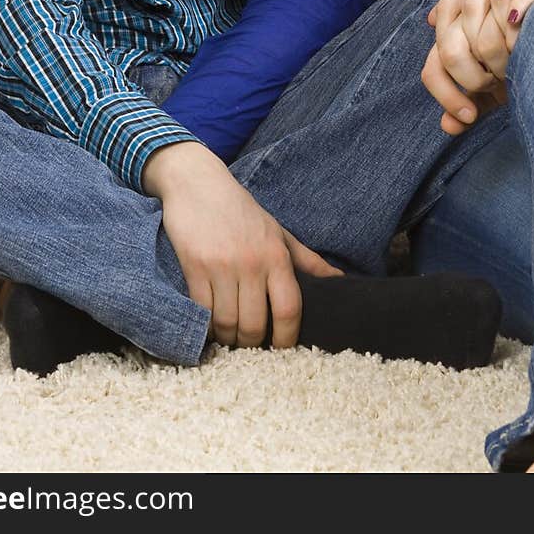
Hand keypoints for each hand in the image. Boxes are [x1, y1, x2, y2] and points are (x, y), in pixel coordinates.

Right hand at [143, 142, 341, 349]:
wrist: (198, 184)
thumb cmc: (242, 211)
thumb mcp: (279, 232)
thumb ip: (308, 260)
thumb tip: (339, 281)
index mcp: (277, 255)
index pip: (290, 308)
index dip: (288, 338)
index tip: (282, 349)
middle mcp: (252, 262)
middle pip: (255, 324)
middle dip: (253, 344)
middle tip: (250, 346)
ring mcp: (222, 265)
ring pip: (227, 323)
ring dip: (228, 339)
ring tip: (229, 337)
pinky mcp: (194, 266)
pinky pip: (202, 311)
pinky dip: (206, 326)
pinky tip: (209, 325)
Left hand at [424, 0, 533, 132]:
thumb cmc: (526, 20)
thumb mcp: (496, 54)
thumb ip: (474, 86)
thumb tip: (448, 126)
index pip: (436, 47)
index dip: (445, 86)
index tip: (466, 115)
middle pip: (455, 28)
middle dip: (472, 69)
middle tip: (495, 88)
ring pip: (489, 6)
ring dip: (499, 46)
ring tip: (513, 69)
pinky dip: (521, 9)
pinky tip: (521, 29)